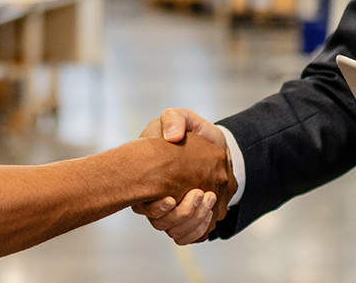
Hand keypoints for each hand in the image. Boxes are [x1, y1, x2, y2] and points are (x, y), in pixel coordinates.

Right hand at [130, 108, 229, 244]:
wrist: (213, 149)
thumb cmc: (192, 134)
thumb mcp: (182, 118)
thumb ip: (175, 119)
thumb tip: (173, 137)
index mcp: (146, 180)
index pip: (142, 205)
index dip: (156, 209)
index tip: (171, 199)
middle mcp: (154, 201)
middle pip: (161, 224)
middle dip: (183, 214)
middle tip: (201, 193)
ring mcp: (171, 213)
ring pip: (176, 232)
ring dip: (194, 221)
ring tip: (210, 200)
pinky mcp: (188, 220)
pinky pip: (189, 237)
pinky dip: (200, 230)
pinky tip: (210, 214)